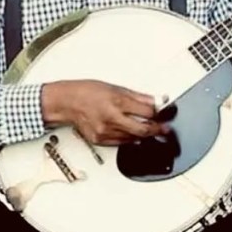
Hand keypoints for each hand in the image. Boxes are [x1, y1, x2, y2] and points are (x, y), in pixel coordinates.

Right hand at [39, 80, 168, 144]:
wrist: (66, 102)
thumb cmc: (87, 92)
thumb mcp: (115, 88)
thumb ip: (137, 97)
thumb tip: (154, 101)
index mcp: (117, 102)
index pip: (147, 112)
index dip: (159, 114)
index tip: (164, 114)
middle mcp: (112, 118)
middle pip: (143, 129)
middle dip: (157, 130)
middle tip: (165, 129)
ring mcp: (105, 132)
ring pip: (133, 138)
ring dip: (143, 134)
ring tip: (149, 129)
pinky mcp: (100, 140)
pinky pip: (121, 143)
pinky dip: (129, 138)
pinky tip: (131, 133)